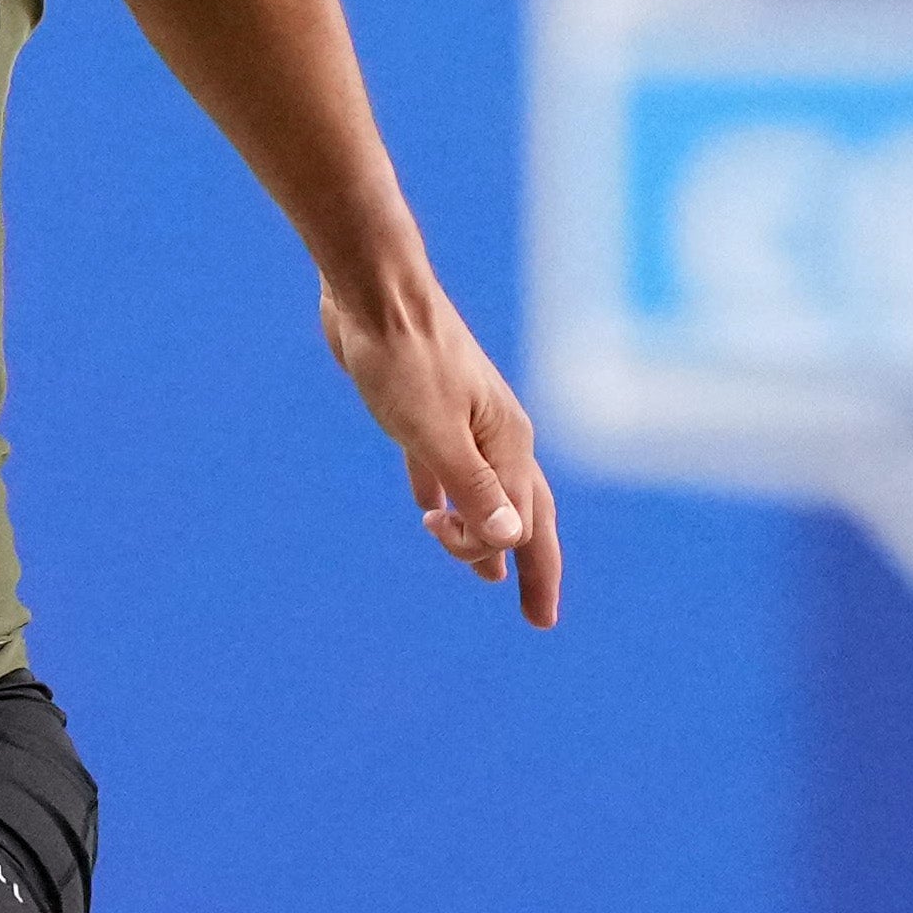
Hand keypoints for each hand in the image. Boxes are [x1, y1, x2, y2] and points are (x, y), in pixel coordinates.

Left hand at [328, 289, 564, 629]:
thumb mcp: (435, 434)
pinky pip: (442, 466)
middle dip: (527, 563)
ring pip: (482, 491)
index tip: (538, 620)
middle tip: (534, 614)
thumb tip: (511, 542)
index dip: (537, 574)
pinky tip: (428, 512)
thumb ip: (473, 489)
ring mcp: (462, 420)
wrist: (374, 292)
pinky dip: (441, 495)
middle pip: (519, 512)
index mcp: (506, 442)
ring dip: (479, 533)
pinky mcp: (425, 409)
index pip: (529, 525)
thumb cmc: (404, 358)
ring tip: (479, 570)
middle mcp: (495, 434)